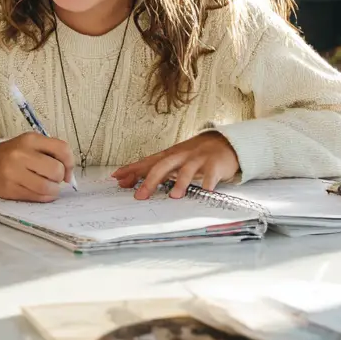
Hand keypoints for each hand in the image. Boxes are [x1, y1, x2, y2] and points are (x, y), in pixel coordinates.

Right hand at [0, 133, 73, 201]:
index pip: (62, 149)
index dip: (69, 163)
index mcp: (29, 139)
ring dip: (53, 191)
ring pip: (48, 187)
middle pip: (56, 170)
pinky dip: (44, 197)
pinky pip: (38, 197)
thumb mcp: (29, 145)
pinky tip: (39, 192)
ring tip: (47, 187)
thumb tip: (69, 173)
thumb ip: (51, 152)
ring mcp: (14, 172)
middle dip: (59, 178)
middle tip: (52, 178)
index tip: (66, 170)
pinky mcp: (11, 189)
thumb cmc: (11, 156)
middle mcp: (21, 154)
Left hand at [111, 133, 239, 199]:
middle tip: (140, 196)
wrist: (223, 143)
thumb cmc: (194, 155)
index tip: (117, 178)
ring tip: (174, 196)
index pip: (147, 163)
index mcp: (169, 156)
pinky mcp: (214, 165)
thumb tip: (128, 180)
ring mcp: (197, 160)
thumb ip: (154, 171)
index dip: (132, 170)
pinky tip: (206, 191)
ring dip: (180, 182)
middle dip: (150, 181)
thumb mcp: (173, 160)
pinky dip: (208, 183)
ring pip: (186, 170)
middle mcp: (180, 156)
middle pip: (162, 166)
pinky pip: (211, 175)